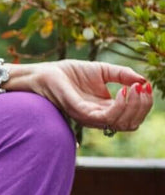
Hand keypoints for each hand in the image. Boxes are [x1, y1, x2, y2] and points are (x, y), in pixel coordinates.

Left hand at [24, 60, 153, 132]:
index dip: (144, 105)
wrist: (48, 73)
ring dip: (133, 106)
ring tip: (133, 88)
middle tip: (142, 88)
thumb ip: (123, 75)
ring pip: (120, 123)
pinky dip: (119, 104)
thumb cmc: (73, 73)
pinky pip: (104, 116)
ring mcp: (89, 116)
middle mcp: (98, 117)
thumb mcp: (104, 71)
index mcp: (105, 109)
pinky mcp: (79, 112)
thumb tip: (143, 81)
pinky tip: (122, 90)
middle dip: (142, 107)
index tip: (146, 87)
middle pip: (130, 124)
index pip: (132, 117)